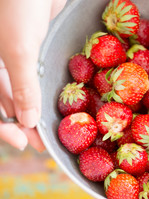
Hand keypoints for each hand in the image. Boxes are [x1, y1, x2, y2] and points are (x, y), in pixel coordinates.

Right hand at [0, 0, 65, 150]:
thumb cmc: (18, 7)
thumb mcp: (18, 49)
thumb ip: (22, 86)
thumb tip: (28, 121)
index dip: (2, 128)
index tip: (22, 142)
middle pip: (4, 101)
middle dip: (22, 123)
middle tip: (42, 142)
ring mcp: (14, 56)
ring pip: (19, 91)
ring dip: (33, 110)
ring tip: (50, 129)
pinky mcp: (33, 49)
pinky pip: (33, 76)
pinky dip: (40, 91)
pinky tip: (51, 104)